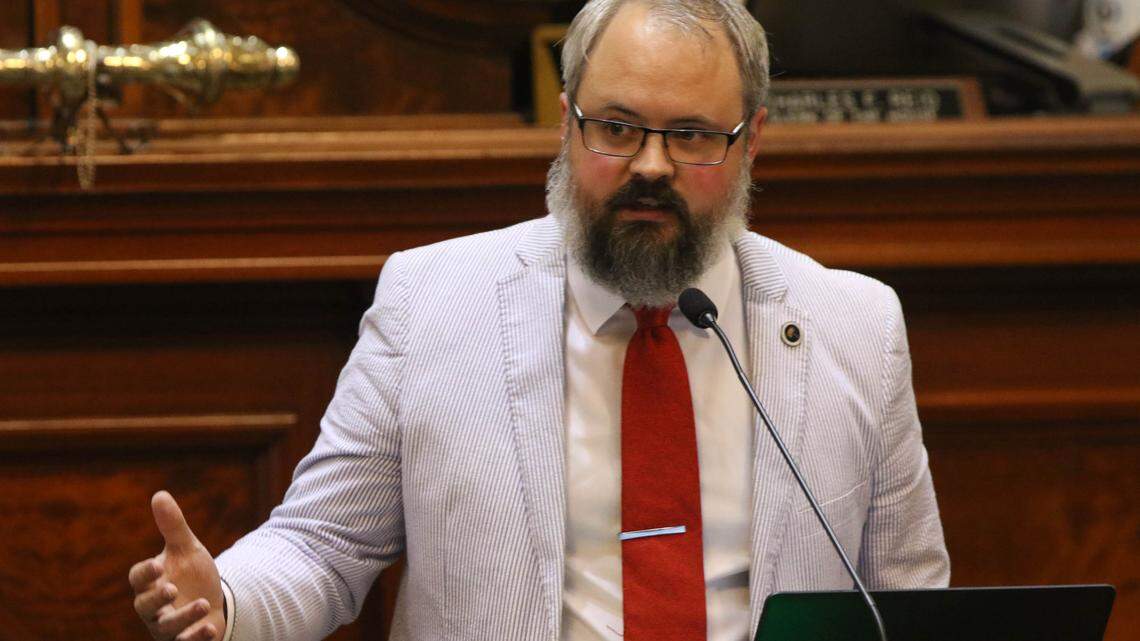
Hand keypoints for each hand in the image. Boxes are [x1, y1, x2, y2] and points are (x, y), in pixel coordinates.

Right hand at [129, 491, 225, 640]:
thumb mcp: (187, 549)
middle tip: (172, 588)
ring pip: (165, 627)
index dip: (145, 572)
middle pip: (144, 606)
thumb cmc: (191, 574)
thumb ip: (173, 526)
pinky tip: (210, 628)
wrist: (211, 601)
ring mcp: (166, 627)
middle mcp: (153, 607)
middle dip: (157, 598)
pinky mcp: (183, 640)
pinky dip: (195, 638)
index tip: (158, 564)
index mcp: (150, 582)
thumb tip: (160, 494)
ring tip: (202, 604)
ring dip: (183, 618)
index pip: (138, 578)